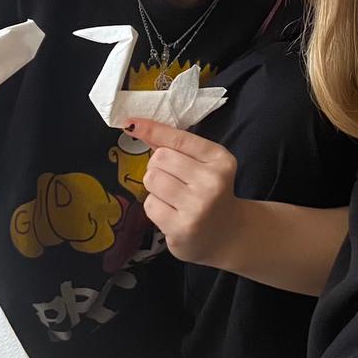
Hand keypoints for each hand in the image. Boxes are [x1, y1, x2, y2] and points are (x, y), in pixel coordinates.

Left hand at [122, 116, 240, 265]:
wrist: (226, 234)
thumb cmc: (209, 193)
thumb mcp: (203, 165)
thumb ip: (175, 147)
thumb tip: (137, 127)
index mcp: (219, 159)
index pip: (178, 138)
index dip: (152, 129)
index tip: (130, 123)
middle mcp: (212, 181)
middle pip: (160, 158)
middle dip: (158, 167)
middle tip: (173, 180)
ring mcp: (198, 206)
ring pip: (152, 179)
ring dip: (155, 187)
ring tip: (172, 198)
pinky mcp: (182, 228)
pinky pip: (150, 204)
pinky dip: (155, 207)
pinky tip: (172, 213)